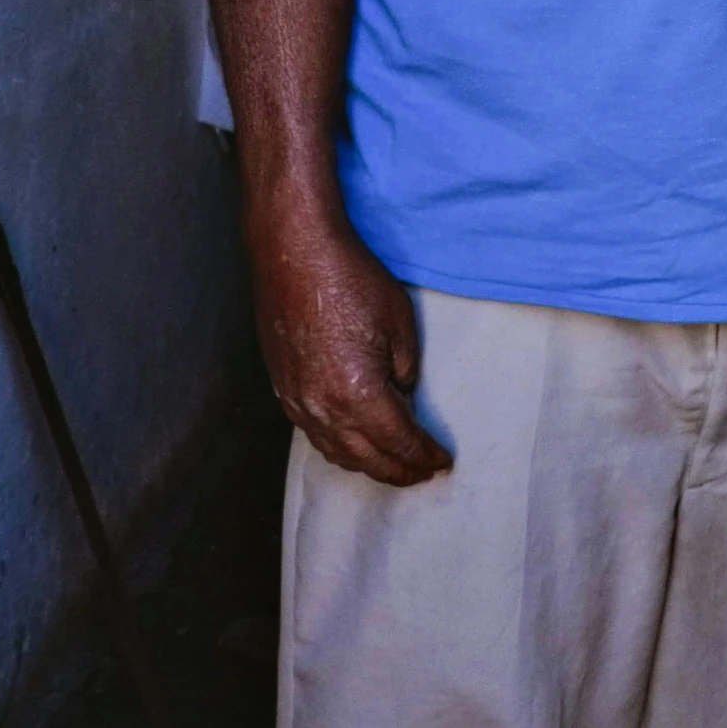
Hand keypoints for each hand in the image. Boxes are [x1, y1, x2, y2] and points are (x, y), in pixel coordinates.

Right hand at [246, 185, 452, 486]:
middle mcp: (324, 409)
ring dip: (369, 464)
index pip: (399, 442)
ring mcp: (298, 403)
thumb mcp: (399, 323)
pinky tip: (352, 444)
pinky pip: (314, 435)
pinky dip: (339, 448)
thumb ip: (405, 371)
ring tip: (394, 466)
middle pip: (368, 459)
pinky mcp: (283, 390)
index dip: (424, 456)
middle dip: (400, 471)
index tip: (443, 462)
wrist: (295, 253)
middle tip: (424, 474)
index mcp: (358, 394)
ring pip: (338, 453)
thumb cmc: (350, 280)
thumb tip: (402, 395)